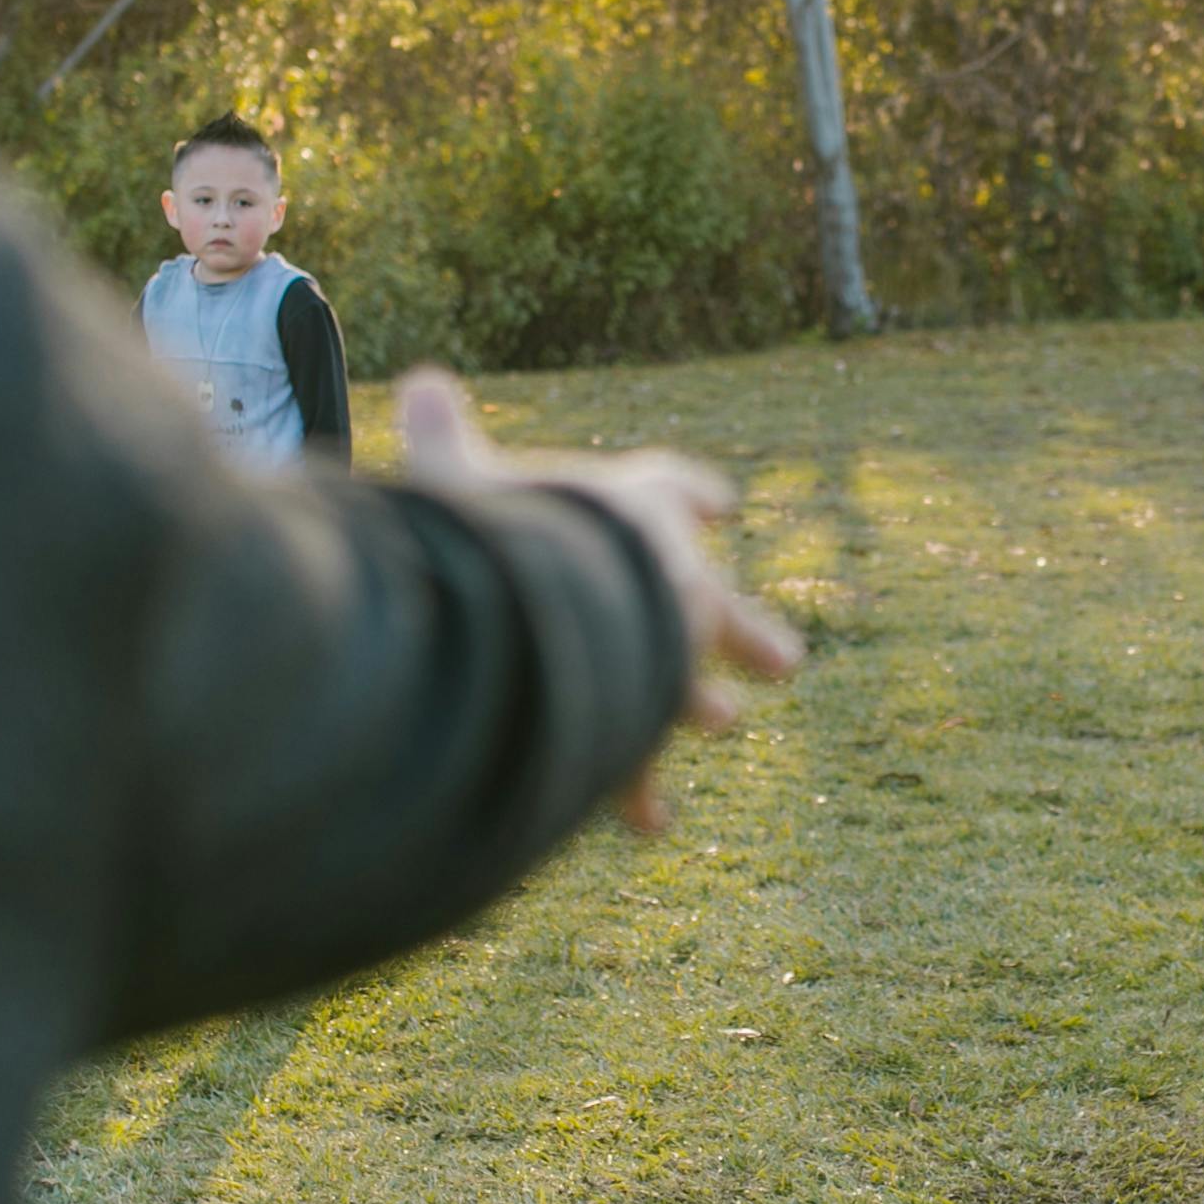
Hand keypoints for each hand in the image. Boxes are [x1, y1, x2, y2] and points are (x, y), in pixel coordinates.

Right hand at [399, 369, 804, 832]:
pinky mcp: (640, 719)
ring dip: (695, 704)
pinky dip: (639, 789)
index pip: (670, 488)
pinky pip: (637, 761)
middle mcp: (669, 576)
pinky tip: (652, 821)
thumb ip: (442, 436)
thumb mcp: (456, 474)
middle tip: (784, 659)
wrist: (550, 600)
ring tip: (723, 721)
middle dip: (739, 628)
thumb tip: (419, 382)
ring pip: (686, 683)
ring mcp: (666, 651)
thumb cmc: (500, 524)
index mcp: (635, 505)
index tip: (719, 503)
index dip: (685, 494)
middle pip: (710, 599)